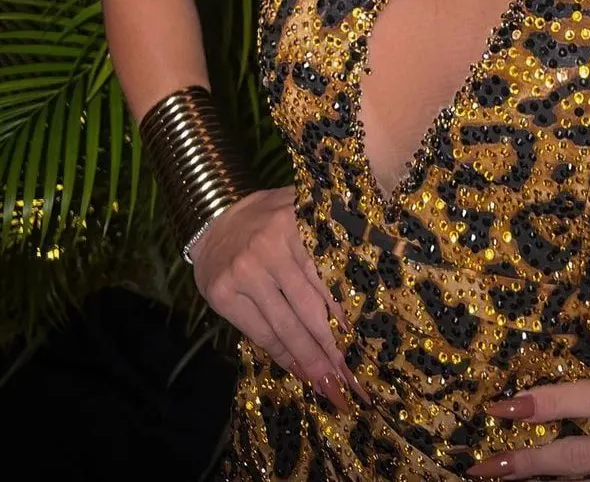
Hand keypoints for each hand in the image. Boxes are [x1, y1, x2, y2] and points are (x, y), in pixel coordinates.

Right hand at [190, 185, 369, 412]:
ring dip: (312, 361)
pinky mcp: (223, 294)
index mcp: (297, 222)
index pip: (330, 277)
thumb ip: (328, 233)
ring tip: (333, 388)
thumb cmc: (269, 217)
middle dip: (335, 348)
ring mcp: (245, 272)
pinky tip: (302, 372)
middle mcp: (270, 247)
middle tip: (357, 380)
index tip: (368, 344)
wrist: (211, 217)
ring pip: (287, 326)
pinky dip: (283, 355)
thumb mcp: (301, 210)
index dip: (349, 314)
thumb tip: (370, 270)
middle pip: (312, 308)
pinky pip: (261, 333)